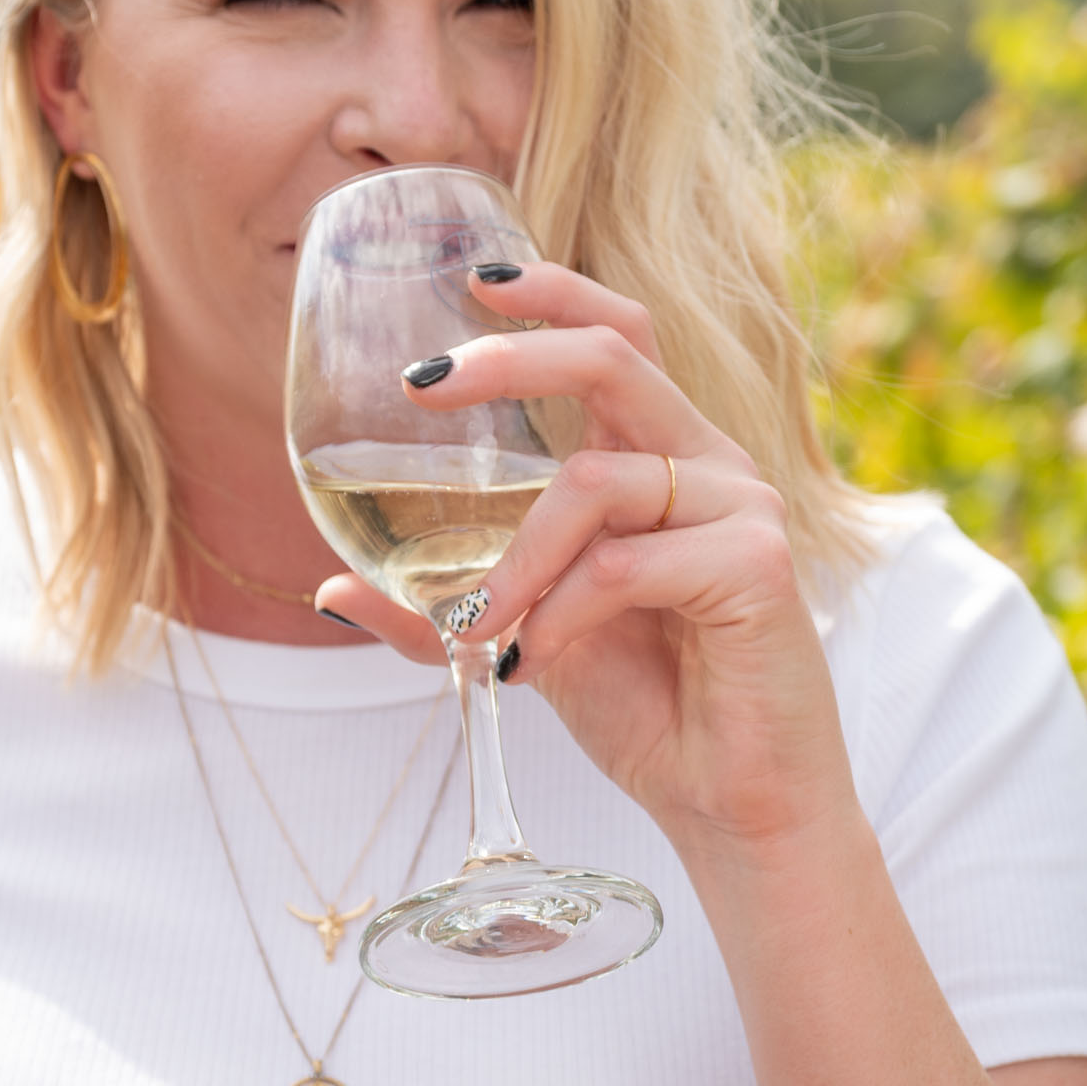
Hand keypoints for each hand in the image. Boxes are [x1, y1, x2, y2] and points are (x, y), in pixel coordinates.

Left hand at [314, 262, 860, 867]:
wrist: (731, 803)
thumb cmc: (646, 708)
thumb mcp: (527, 638)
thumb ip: (440, 609)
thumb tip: (329, 591)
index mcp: (664, 460)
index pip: (620, 337)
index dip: (555, 292)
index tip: (477, 281)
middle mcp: (709, 465)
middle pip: (612, 356)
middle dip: (508, 359)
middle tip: (421, 384)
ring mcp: (742, 507)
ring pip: (592, 482)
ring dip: (515, 560)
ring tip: (482, 630)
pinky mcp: (757, 564)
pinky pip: (622, 562)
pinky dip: (562, 613)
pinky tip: (539, 662)